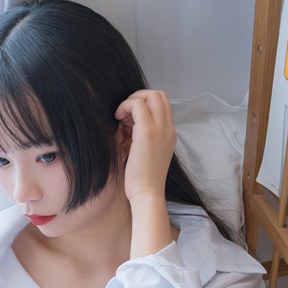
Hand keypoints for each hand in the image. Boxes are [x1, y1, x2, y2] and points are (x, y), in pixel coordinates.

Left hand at [114, 90, 175, 209]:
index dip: (145, 105)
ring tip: (121, 119)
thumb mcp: (147, 154)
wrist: (147, 193)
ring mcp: (160, 129)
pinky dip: (125, 107)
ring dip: (132, 101)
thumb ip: (143, 137)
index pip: (162, 104)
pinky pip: (138, 105)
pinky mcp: (147, 132)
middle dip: (139, 98)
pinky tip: (118, 120)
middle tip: (125, 115)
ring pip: (150, 95)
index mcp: (169, 134)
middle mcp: (168, 128)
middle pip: (159, 94)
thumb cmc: (142, 179)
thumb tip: (127, 124)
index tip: (129, 120)